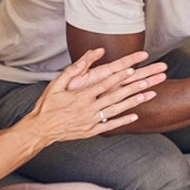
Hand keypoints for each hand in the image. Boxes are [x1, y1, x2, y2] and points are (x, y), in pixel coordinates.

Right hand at [27, 49, 164, 142]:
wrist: (40, 129)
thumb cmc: (47, 105)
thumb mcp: (56, 84)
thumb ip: (73, 70)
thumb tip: (88, 58)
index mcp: (80, 97)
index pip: (103, 84)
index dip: (118, 77)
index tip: (131, 70)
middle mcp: (88, 109)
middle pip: (115, 96)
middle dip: (134, 88)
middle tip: (149, 81)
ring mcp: (91, 121)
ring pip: (116, 110)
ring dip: (134, 102)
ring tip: (149, 94)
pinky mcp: (91, 131)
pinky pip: (110, 126)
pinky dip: (123, 121)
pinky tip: (135, 116)